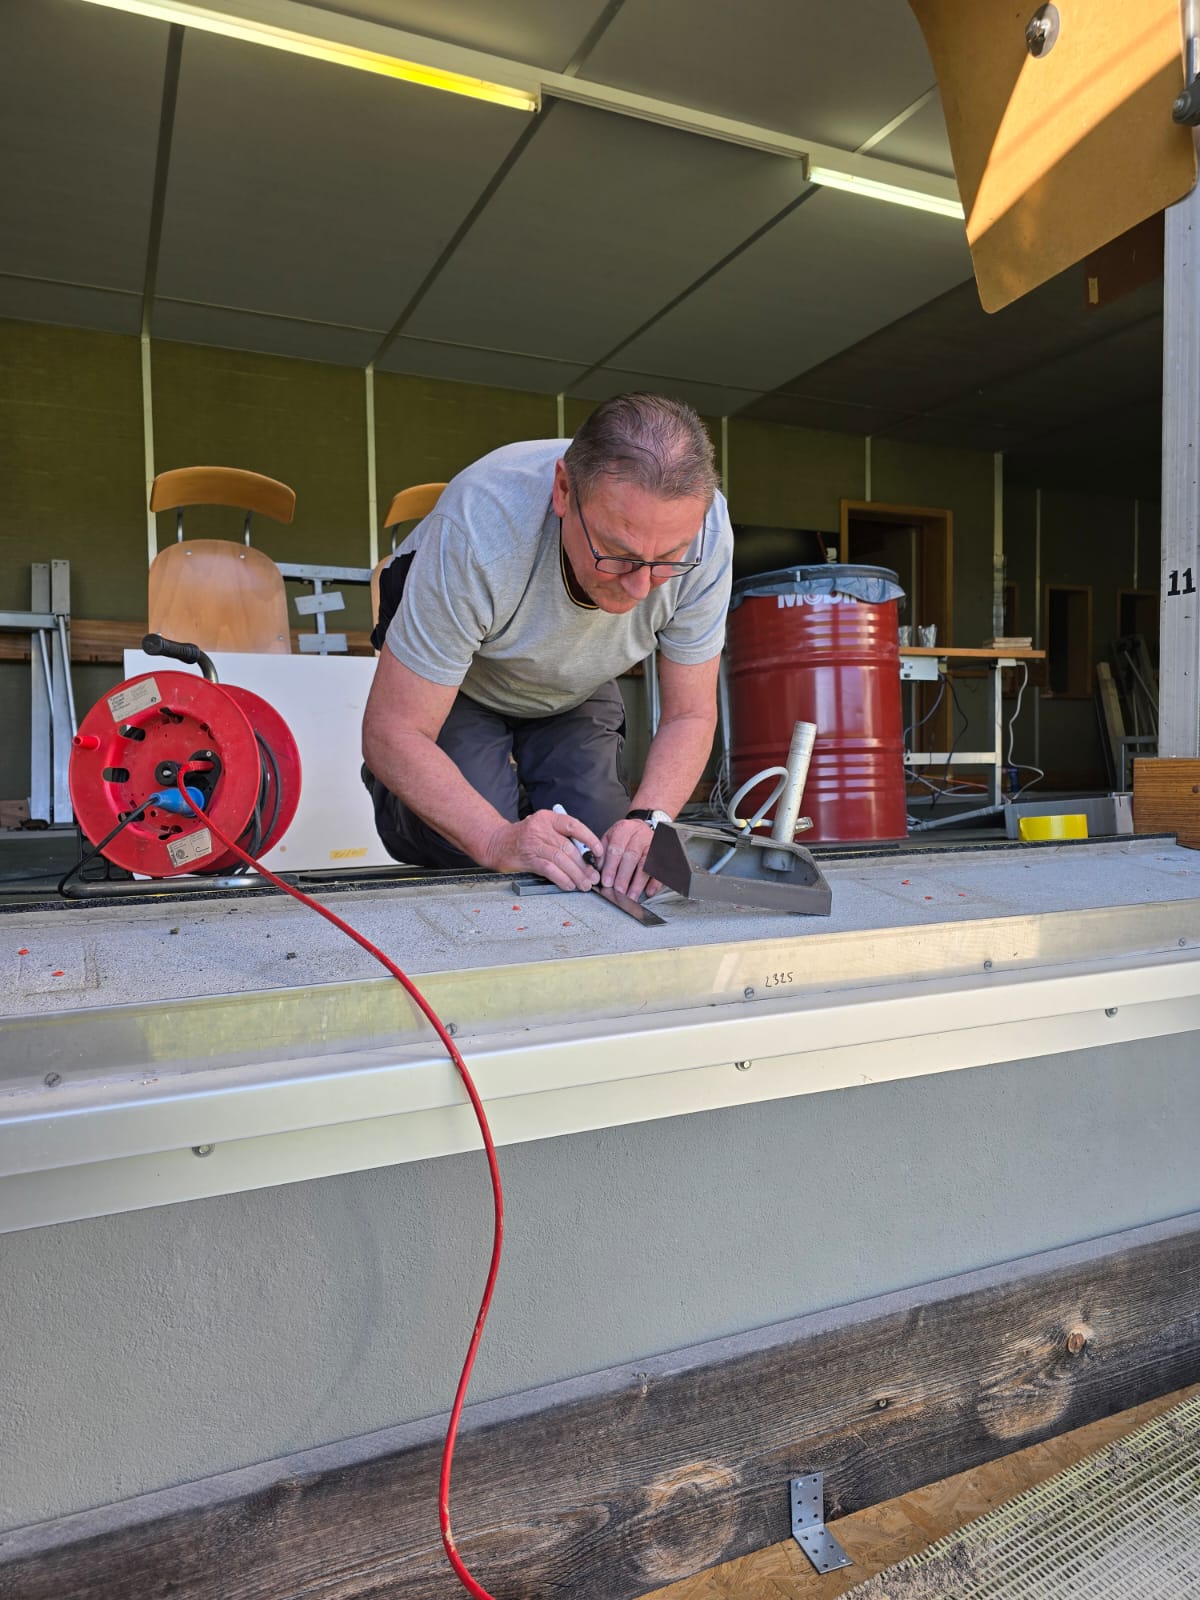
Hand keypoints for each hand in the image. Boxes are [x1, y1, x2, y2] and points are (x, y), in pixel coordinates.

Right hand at [483, 808, 602, 891]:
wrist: (496, 843)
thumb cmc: (525, 838)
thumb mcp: (543, 829)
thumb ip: (562, 838)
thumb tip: (587, 856)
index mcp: (548, 818)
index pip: (574, 825)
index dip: (589, 839)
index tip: (599, 853)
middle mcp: (541, 828)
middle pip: (568, 847)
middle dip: (584, 865)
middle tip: (593, 876)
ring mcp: (533, 843)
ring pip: (560, 859)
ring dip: (575, 874)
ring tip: (584, 884)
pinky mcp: (527, 858)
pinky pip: (549, 869)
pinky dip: (561, 879)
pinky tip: (569, 885)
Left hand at [599, 818, 661, 900]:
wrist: (642, 827)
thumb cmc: (624, 836)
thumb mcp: (609, 838)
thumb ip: (602, 853)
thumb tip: (596, 871)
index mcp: (623, 829)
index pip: (616, 849)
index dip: (611, 867)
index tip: (606, 882)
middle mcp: (639, 835)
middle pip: (631, 857)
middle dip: (624, 876)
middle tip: (618, 891)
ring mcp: (652, 845)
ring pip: (645, 864)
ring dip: (638, 882)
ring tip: (631, 896)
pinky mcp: (661, 854)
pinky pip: (659, 869)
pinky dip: (655, 882)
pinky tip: (649, 892)